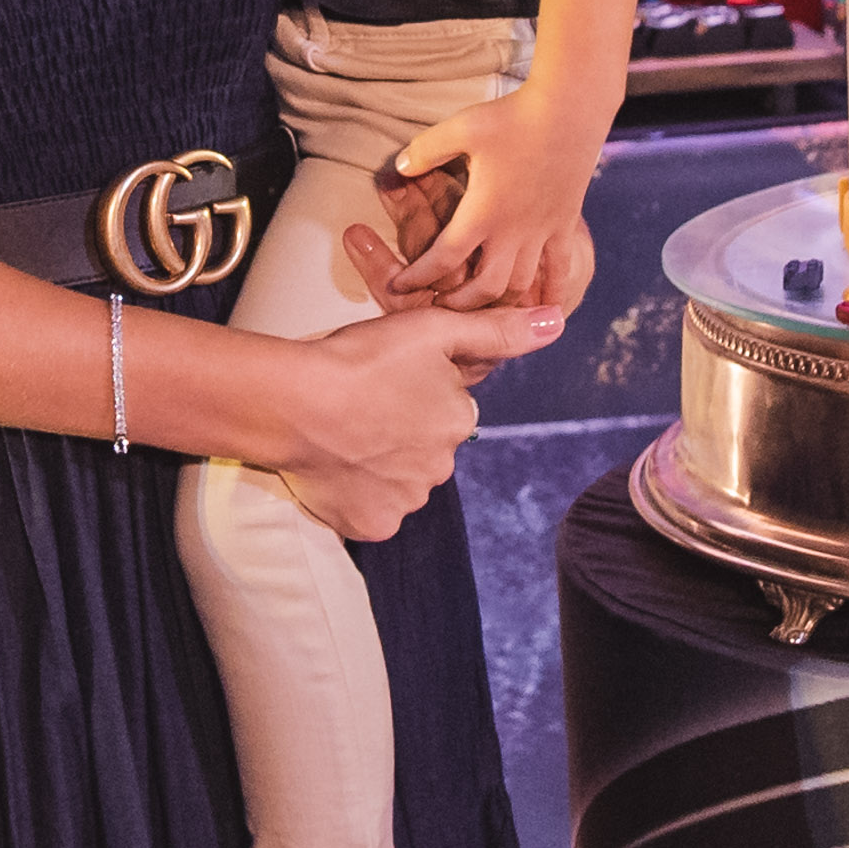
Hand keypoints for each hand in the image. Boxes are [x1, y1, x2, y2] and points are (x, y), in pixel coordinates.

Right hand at [273, 299, 566, 540]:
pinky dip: (356, 494)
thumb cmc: (357, 360)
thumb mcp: (431, 329)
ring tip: (342, 434)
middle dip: (399, 432)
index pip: (445, 410)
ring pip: (398, 481)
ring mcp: (406, 502)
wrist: (292, 402)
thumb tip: (556, 322)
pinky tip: (335, 465)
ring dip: (379, 464)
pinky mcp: (371, 525)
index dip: (413, 393)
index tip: (382, 380)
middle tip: (360, 406)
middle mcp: (441, 468)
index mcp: (458, 420)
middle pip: (423, 449)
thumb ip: (495, 329)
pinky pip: (370, 511)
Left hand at [378, 82, 606, 310]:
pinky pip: (560, 271)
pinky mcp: (564, 225)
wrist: (569, 109)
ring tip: (481, 307)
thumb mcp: (459, 128)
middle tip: (439, 304)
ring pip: (521, 285)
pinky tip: (547, 312)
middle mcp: (513, 230)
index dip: (418, 276)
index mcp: (482, 211)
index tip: (399, 285)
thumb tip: (399, 168)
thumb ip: (424, 151)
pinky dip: (552, 294)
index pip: (443, 257)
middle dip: (459, 302)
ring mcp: (542, 231)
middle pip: (484, 286)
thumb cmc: (511, 117)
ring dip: (499, 302)